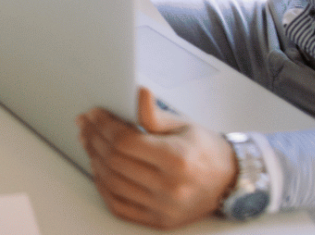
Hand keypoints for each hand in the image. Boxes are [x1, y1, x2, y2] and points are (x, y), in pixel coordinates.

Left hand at [78, 88, 237, 227]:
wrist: (229, 180)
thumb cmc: (204, 149)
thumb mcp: (182, 125)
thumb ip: (154, 114)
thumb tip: (138, 93)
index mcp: (177, 159)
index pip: (125, 142)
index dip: (104, 125)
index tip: (93, 114)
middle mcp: (170, 187)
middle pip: (115, 161)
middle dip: (94, 139)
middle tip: (85, 124)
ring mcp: (163, 208)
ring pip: (112, 183)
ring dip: (94, 160)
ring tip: (89, 142)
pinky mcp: (159, 221)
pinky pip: (119, 205)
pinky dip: (103, 186)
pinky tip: (98, 169)